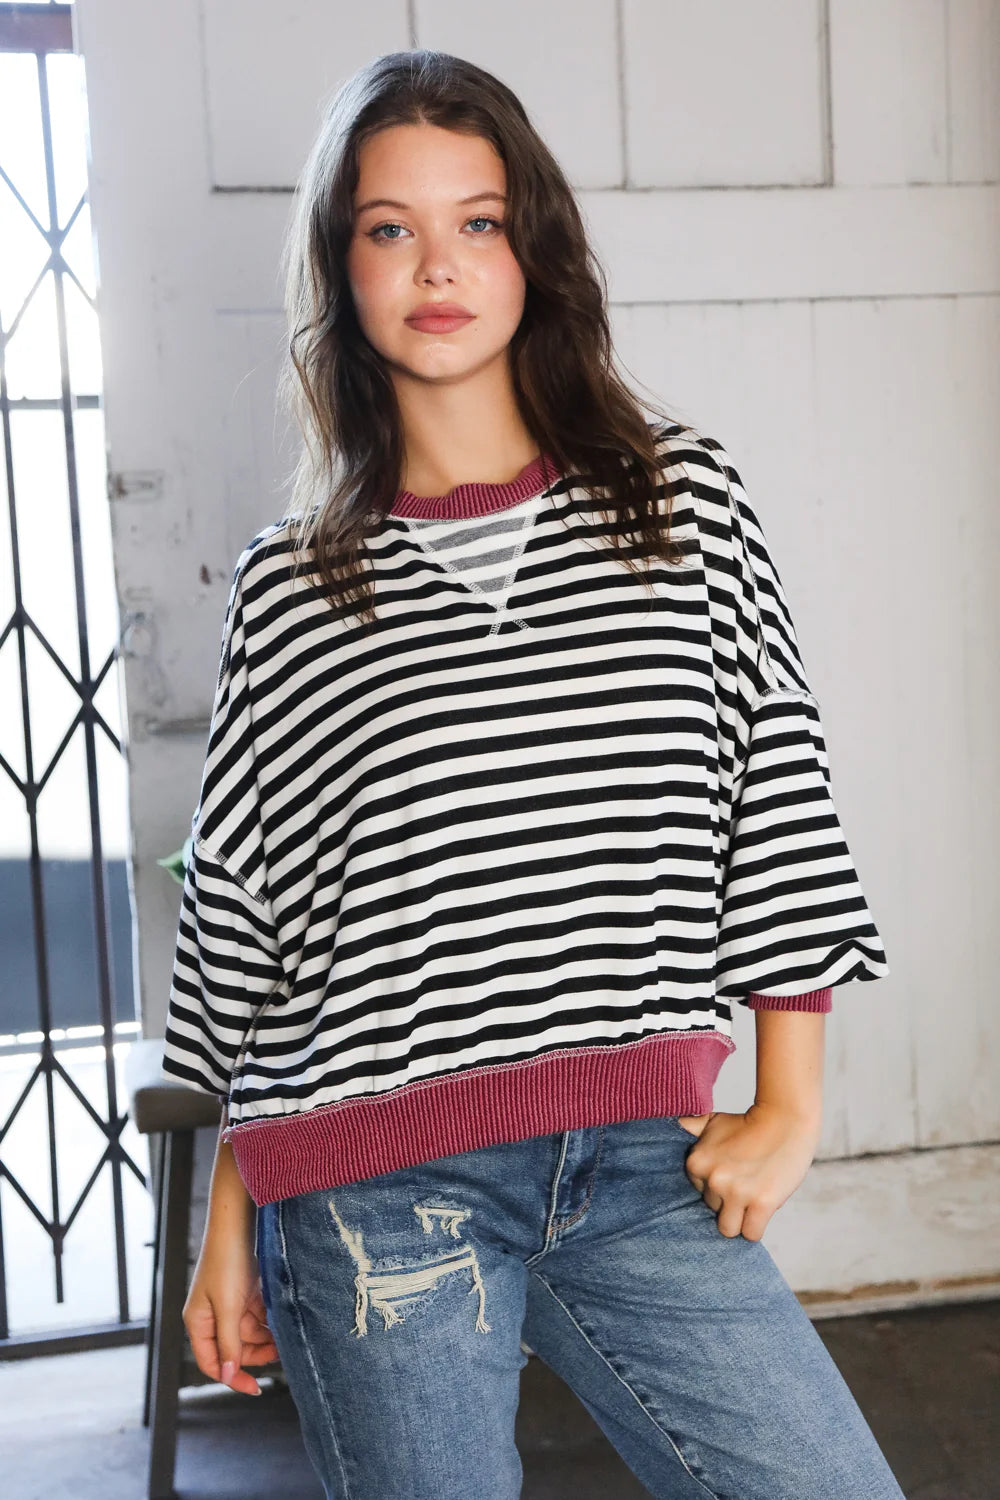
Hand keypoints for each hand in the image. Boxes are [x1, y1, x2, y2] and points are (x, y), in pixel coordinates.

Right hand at [183, 1241, 278, 1396]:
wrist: (237, 1224)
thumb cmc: (226, 1262)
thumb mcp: (228, 1307)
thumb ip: (229, 1342)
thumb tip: (228, 1376)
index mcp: (198, 1323)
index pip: (212, 1363)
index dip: (232, 1377)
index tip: (255, 1387)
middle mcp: (211, 1317)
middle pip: (233, 1350)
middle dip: (255, 1354)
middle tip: (279, 1353)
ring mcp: (228, 1305)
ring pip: (248, 1334)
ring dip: (265, 1338)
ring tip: (284, 1337)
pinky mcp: (243, 1294)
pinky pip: (257, 1317)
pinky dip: (268, 1322)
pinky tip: (282, 1322)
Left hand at [676, 1101, 822, 1240]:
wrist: (784, 1119)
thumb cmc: (748, 1124)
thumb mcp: (712, 1121)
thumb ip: (689, 1128)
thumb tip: (671, 1125)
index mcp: (696, 1163)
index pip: (699, 1195)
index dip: (716, 1189)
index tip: (730, 1176)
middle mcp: (713, 1179)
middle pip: (713, 1212)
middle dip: (728, 1203)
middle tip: (744, 1185)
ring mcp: (737, 1193)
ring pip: (729, 1229)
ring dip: (740, 1220)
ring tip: (751, 1202)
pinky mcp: (762, 1204)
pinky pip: (751, 1234)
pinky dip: (756, 1228)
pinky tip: (762, 1211)